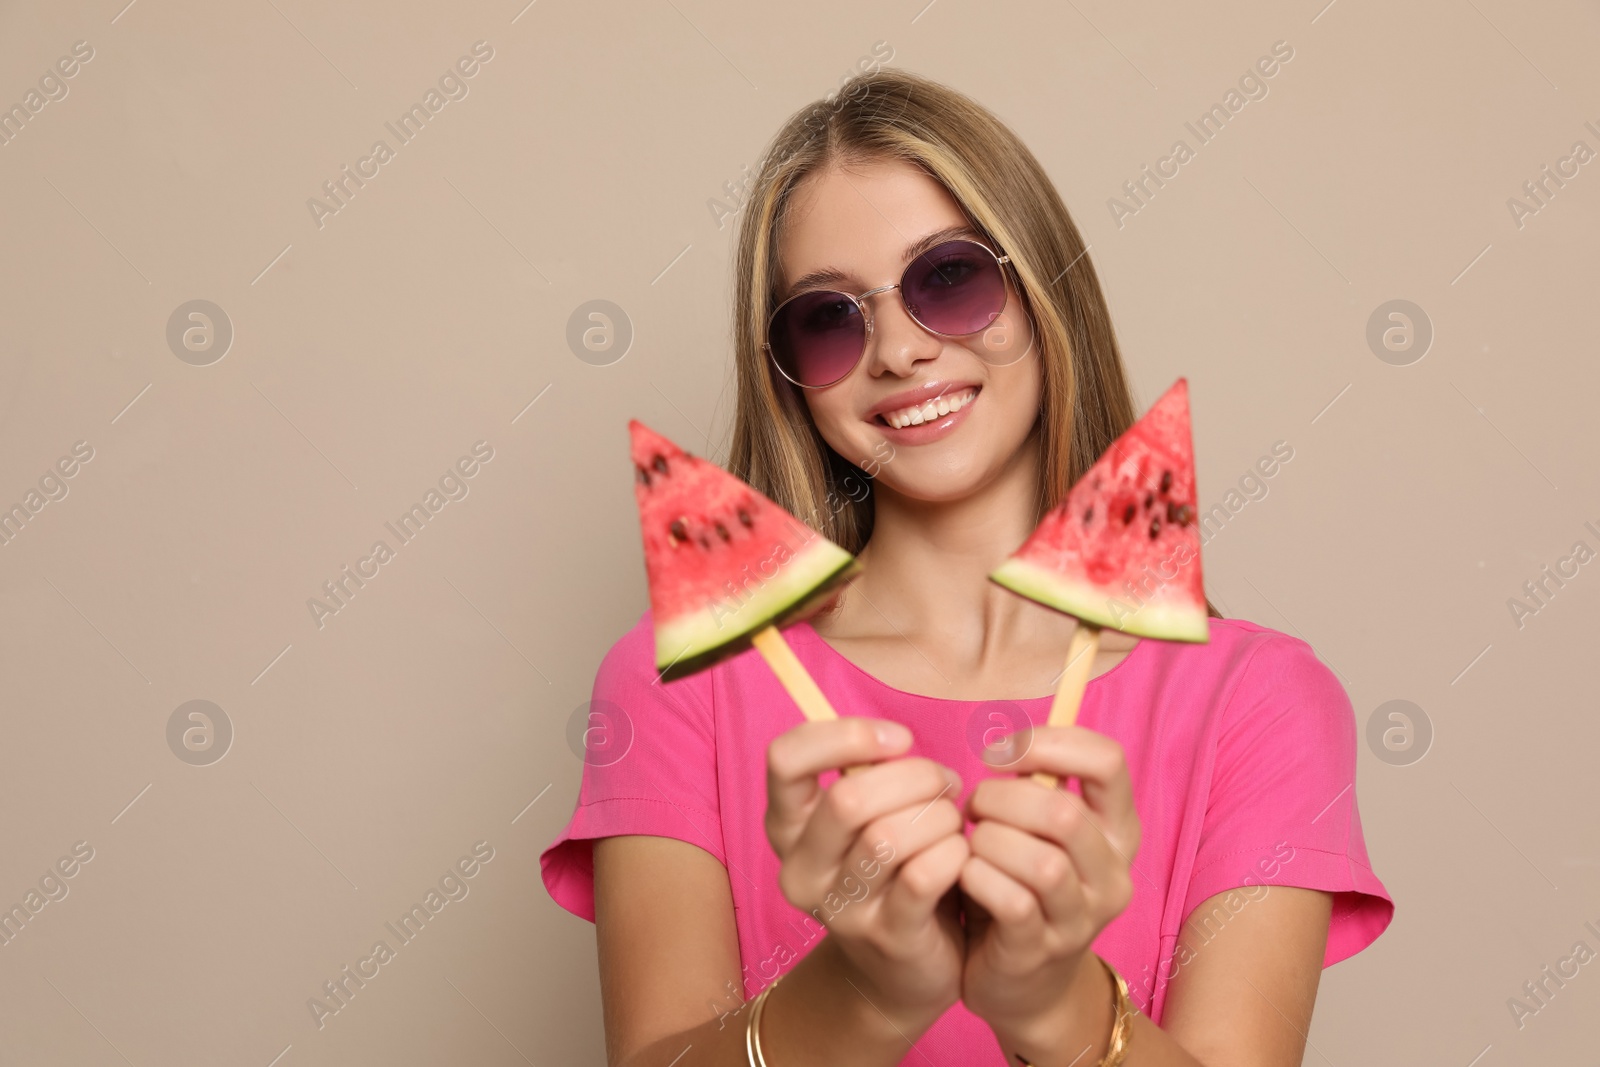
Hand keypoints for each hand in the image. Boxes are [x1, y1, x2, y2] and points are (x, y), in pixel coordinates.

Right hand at [765, 717, 969, 1030]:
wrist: (902, 969)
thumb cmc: (892, 870)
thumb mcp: (865, 819)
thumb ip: (868, 775)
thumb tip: (897, 742)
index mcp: (787, 825)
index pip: (785, 757)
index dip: (846, 735)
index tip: (899, 739)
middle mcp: (800, 868)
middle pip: (847, 798)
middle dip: (914, 777)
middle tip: (945, 784)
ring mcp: (839, 908)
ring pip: (888, 837)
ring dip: (938, 818)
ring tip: (955, 823)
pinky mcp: (887, 937)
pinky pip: (923, 876)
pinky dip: (954, 853)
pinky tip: (962, 855)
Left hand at [957, 725, 1140, 1045]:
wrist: (1022, 981)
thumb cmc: (1021, 883)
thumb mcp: (1039, 831)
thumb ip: (1036, 784)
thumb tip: (1008, 737)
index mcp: (1118, 829)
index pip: (1108, 760)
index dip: (1046, 743)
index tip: (997, 754)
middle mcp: (1112, 874)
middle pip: (1065, 813)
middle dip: (1004, 798)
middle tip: (973, 807)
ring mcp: (1081, 919)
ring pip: (1044, 864)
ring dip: (990, 842)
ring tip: (969, 844)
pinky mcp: (1040, 951)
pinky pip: (1013, 904)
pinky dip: (977, 878)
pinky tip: (963, 873)